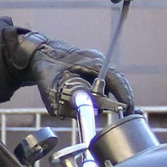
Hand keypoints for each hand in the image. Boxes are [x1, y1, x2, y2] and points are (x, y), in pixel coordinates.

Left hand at [19, 34, 136, 112]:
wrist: (38, 51)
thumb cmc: (44, 63)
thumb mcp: (48, 83)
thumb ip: (56, 101)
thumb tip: (66, 116)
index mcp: (91, 62)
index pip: (116, 79)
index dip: (124, 95)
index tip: (128, 109)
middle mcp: (97, 61)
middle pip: (119, 80)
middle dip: (125, 98)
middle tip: (128, 115)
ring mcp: (96, 63)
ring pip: (114, 80)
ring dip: (119, 95)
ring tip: (122, 112)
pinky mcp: (92, 67)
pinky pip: (107, 80)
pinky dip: (111, 92)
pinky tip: (110, 104)